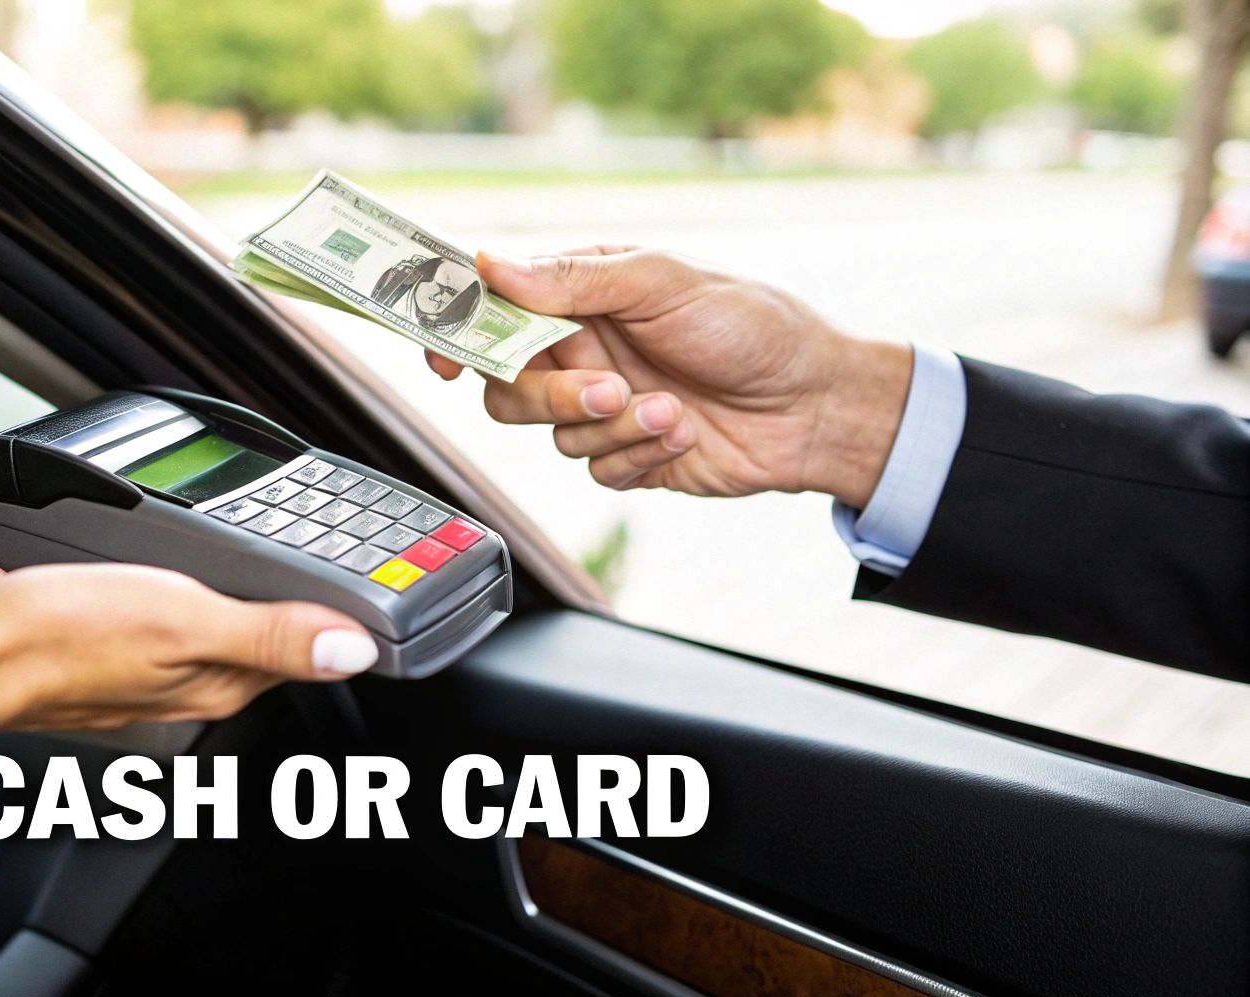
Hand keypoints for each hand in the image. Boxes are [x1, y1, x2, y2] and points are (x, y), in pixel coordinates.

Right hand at [0, 558, 376, 779]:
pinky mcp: (90, 656)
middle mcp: (181, 687)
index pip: (295, 648)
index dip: (318, 608)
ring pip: (182, 621)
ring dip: (183, 586)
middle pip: (243, 634)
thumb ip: (271, 632)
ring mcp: (134, 673)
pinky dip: (112, 586)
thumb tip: (354, 649)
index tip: (334, 569)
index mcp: (216, 682)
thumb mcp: (185, 618)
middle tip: (262, 544)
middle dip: (251, 590)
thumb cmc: (65, 637)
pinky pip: (119, 617)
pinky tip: (94, 564)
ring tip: (178, 550)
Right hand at [429, 247, 912, 508]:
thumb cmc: (753, 325)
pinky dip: (637, 455)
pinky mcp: (624, 455)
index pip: (493, 307)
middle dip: (550, 394)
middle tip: (606, 388)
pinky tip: (682, 434)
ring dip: (608, 427)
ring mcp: (600, 404)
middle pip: (506, 384)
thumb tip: (492, 263)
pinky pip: (594, 469)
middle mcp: (581, 348)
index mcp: (581, 293)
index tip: (442, 356)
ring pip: (548, 433)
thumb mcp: (666, 282)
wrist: (818, 405)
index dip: (455, 329)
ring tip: (669, 410)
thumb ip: (576, 278)